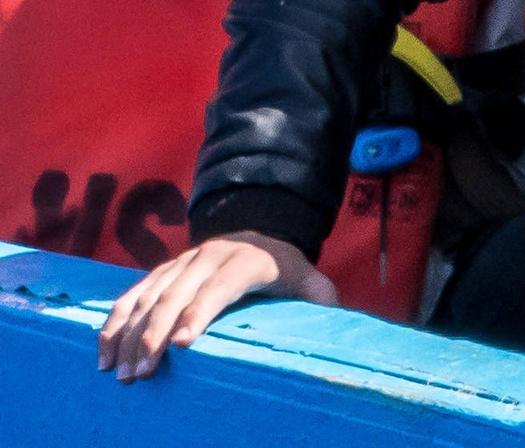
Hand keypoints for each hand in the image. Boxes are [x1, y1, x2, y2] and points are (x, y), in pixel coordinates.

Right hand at [97, 232, 333, 379]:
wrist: (259, 231)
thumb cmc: (284, 269)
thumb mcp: (307, 279)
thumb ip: (321, 296)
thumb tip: (337, 316)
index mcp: (246, 261)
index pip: (219, 288)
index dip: (200, 313)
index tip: (183, 343)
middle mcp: (208, 257)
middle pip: (175, 296)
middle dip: (154, 337)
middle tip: (141, 375)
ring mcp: (180, 263)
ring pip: (147, 298)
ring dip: (128, 336)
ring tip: (119, 372)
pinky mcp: (161, 271)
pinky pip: (131, 296)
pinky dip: (114, 323)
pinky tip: (104, 353)